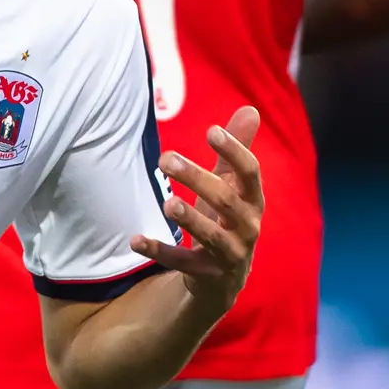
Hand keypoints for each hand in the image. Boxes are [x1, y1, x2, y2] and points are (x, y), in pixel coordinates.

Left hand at [130, 104, 263, 315]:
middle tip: (165, 158)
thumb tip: (250, 109)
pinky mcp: (208, 275)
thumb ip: (235, 152)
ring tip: (167, 202)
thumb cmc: (225, 220)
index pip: (251, 173)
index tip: (211, 131)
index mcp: (254, 202)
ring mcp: (230, 254)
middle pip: (226, 201)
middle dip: (197, 179)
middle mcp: (248, 228)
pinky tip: (134, 239)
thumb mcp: (231, 187)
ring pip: (211, 235)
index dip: (235, 152)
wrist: (223, 279)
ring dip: (189, 218)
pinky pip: (182, 263)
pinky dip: (159, 251)